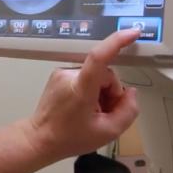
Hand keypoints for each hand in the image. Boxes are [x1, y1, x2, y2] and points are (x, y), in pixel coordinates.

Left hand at [25, 29, 140, 160]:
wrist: (40, 139)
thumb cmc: (69, 137)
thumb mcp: (109, 132)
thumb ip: (128, 110)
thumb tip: (131, 93)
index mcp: (81, 88)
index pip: (99, 57)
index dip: (117, 41)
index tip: (132, 33)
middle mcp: (69, 75)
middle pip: (105, 73)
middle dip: (111, 91)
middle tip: (104, 113)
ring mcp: (62, 73)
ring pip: (96, 75)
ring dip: (101, 92)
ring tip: (92, 112)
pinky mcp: (59, 75)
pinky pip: (85, 76)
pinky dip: (90, 90)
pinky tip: (84, 106)